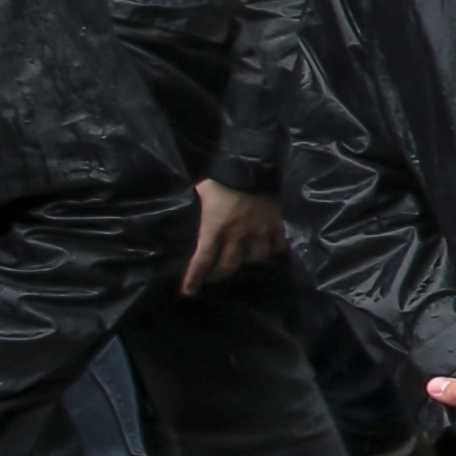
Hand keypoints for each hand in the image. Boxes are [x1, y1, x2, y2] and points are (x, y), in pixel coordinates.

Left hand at [182, 181, 286, 295]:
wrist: (251, 163)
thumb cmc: (219, 178)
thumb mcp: (200, 193)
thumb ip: (197, 210)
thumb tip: (178, 214)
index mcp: (215, 228)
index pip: (202, 260)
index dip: (194, 278)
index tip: (189, 292)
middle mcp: (237, 235)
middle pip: (228, 266)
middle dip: (218, 274)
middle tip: (212, 275)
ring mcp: (259, 230)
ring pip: (255, 258)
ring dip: (247, 261)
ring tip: (242, 258)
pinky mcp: (276, 223)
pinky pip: (278, 245)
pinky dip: (273, 249)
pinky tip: (268, 247)